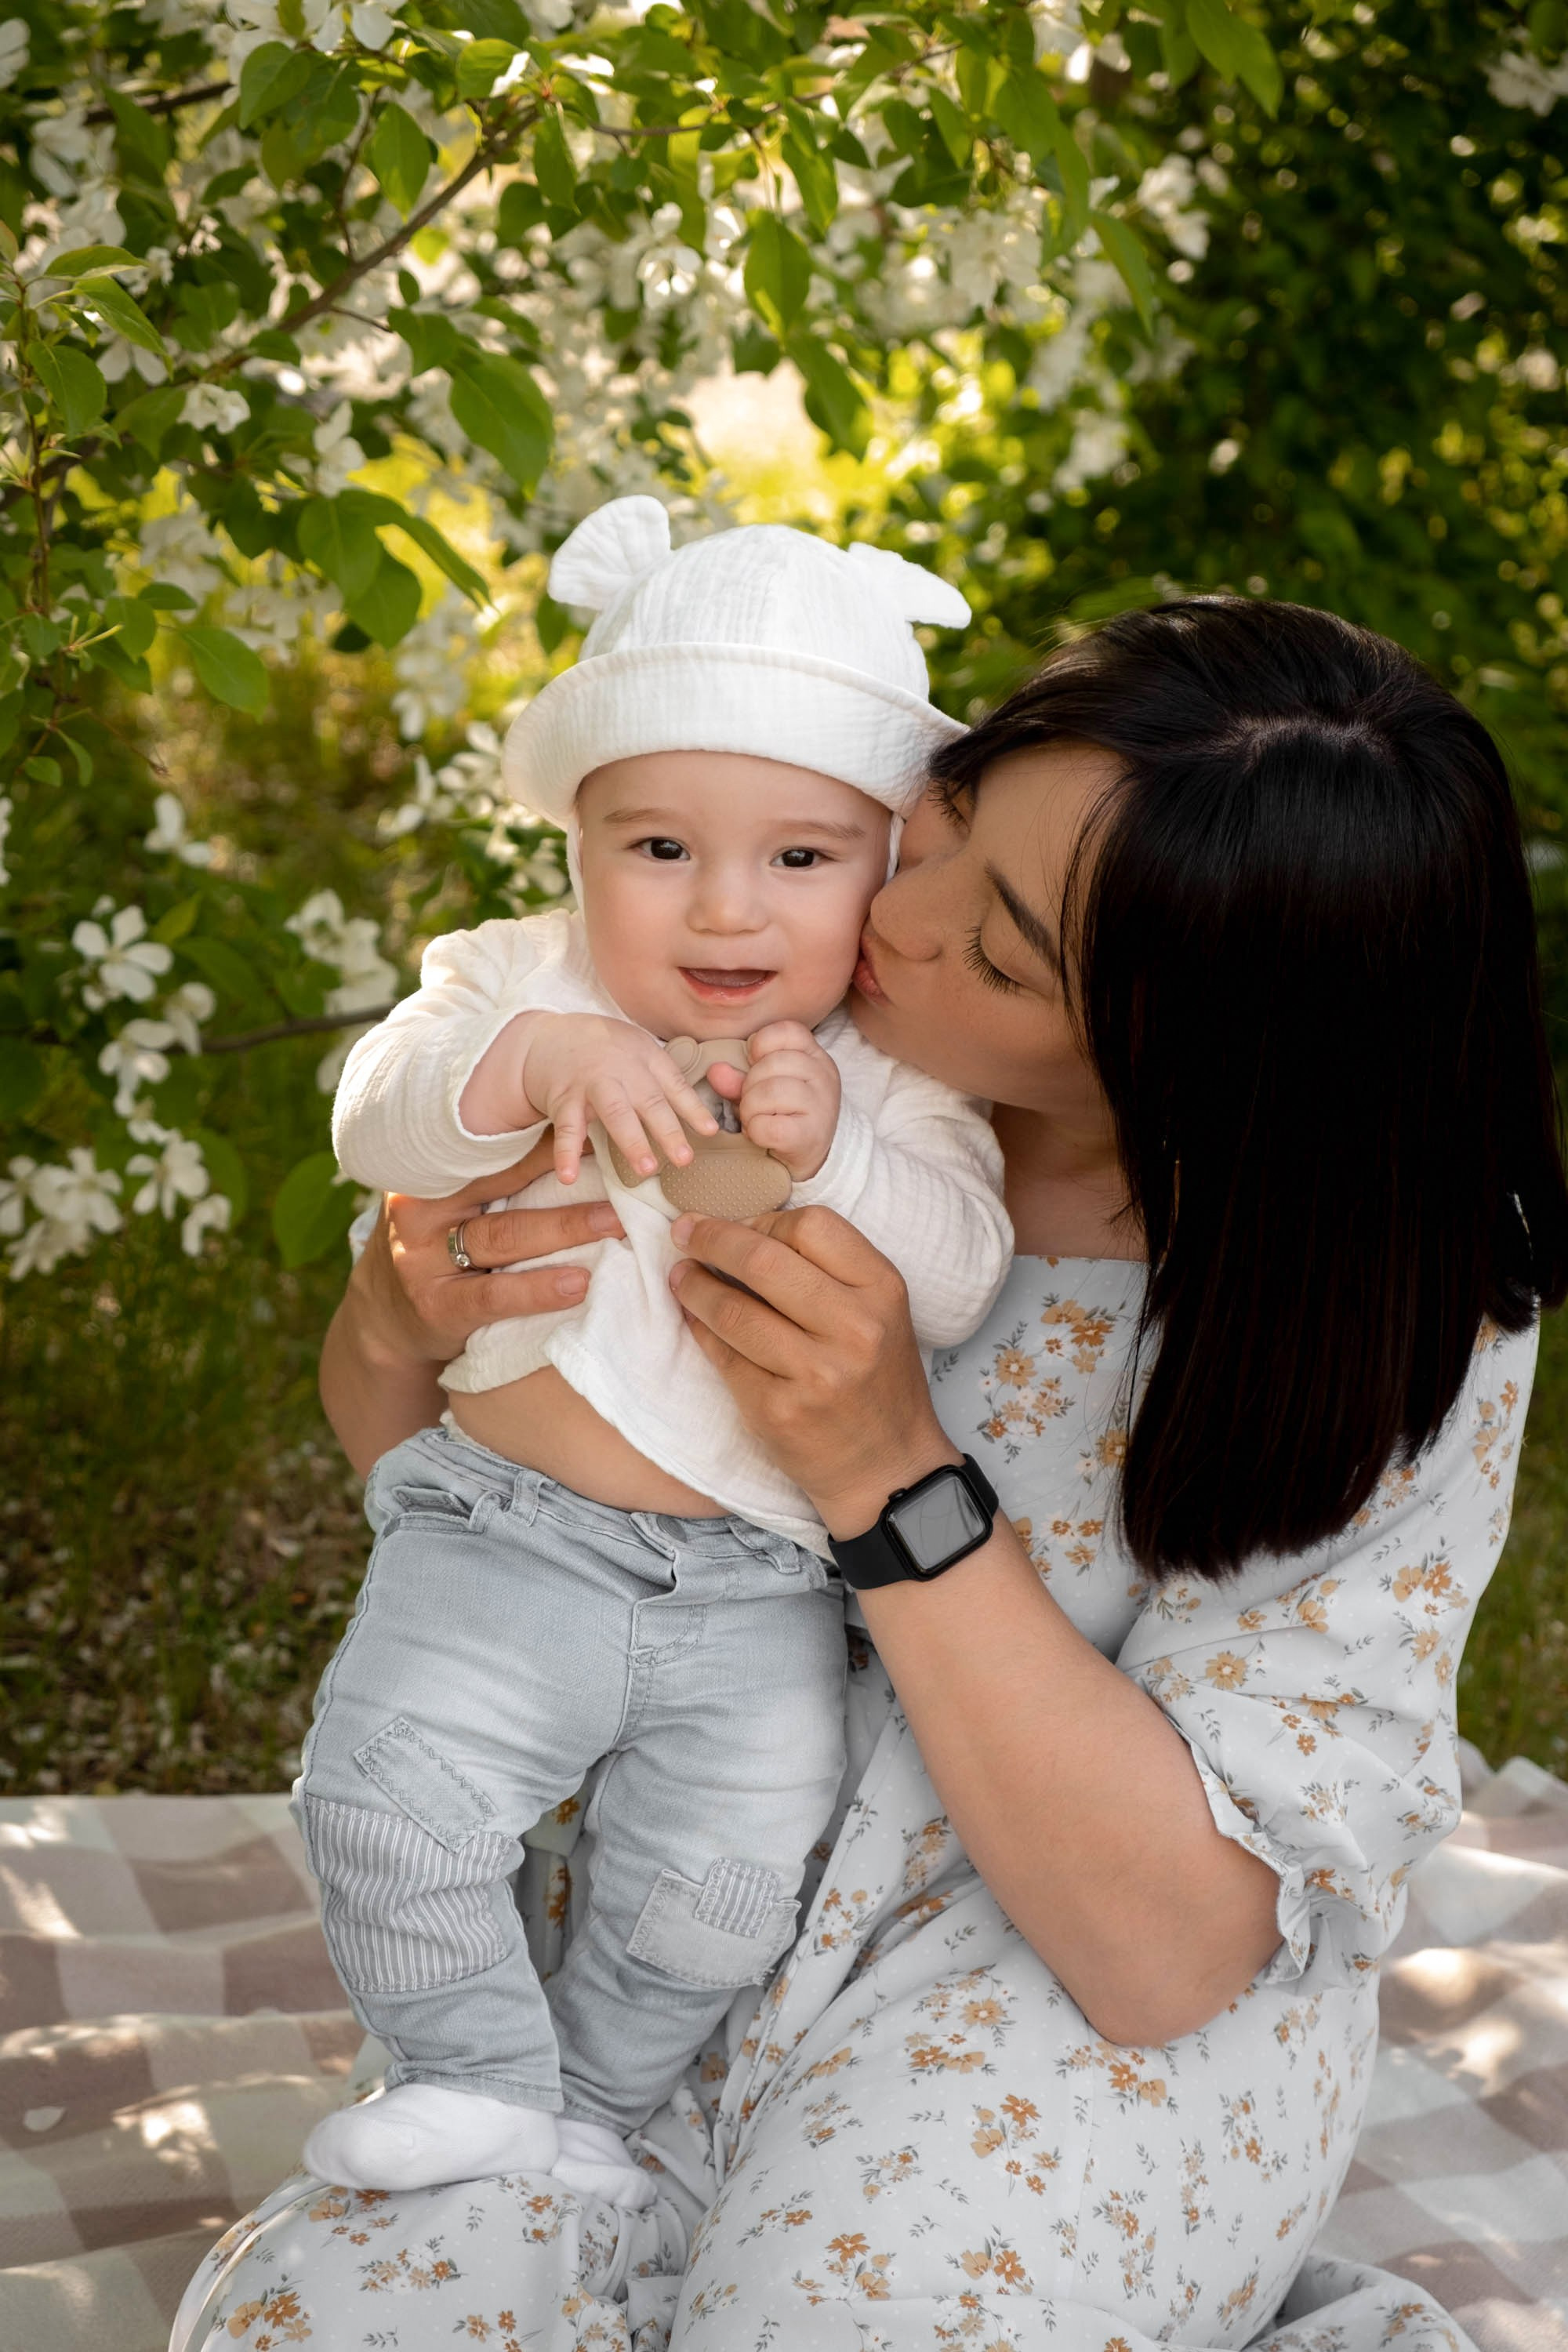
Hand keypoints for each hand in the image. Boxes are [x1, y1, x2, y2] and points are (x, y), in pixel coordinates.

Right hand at [359, 1141, 624, 1368]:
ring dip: (564, 1229)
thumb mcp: (451, 1205)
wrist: (387, 1322)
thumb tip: (572, 1139)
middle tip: (622, 1170)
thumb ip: (491, 1178)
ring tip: (613, 1223)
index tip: (594, 1124)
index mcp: (430, 1175)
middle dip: (566, 1176)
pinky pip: (495, 1294)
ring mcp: (425, 1260)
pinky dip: (540, 1289)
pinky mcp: (439, 1307)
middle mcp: (422, 1210)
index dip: (543, 1137)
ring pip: (504, 1236)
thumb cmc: (438, 1249)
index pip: (491, 1148)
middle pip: (501, 1185)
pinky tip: (578, 1284)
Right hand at [519, 1013, 718, 1185]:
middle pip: (649, 1100)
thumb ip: (665, 1081)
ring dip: (631, 1140)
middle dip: (667, 1130)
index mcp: (645, 1057)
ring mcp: (592, 1084)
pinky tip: (569, 1175)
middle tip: (684, 1159)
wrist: (547, 1036)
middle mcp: (622, 1069)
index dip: (693, 1108)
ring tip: (645, 1168)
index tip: (711, 1132)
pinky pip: (566, 1129)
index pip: (674, 1085)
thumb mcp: (638, 1052)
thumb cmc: (604, 1049)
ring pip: (614, 1112)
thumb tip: (704, 1121)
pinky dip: (566, 1153)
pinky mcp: (563, 1099)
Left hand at [666, 1204, 956, 1533]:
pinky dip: (700, 1330)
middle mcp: (854, 1328)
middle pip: (763, 1260)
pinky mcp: (778, 1411)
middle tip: (684, 1232)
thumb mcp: (878, 1314)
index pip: (812, 1226)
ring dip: (693, 1285)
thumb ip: (828, 1271)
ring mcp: (815, 1373)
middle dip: (711, 1239)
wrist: (889, 1470)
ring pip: (733, 1309)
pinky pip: (723, 1356)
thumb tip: (745, 1230)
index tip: (737, 1224)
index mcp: (882, 1291)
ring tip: (680, 1276)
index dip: (763, 1219)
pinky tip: (694, 1318)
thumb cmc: (877, 1383)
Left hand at [722, 1019, 840, 1180]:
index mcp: (815, 1057)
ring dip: (750, 1109)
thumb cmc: (787, 1114)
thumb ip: (740, 1077)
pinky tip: (760, 1134)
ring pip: (768, 1092)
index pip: (787, 1031)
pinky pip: (767, 1125)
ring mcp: (820, 1106)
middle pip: (771, 1063)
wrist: (814, 1156)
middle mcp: (823, 1076)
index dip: (761, 1045)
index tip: (754, 1065)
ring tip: (754, 1118)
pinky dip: (755, 1131)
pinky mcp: (809, 1135)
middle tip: (753, 1102)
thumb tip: (715, 1070)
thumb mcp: (765, 1088)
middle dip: (749, 1085)